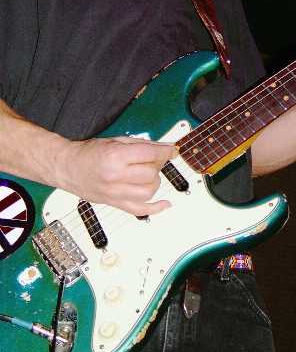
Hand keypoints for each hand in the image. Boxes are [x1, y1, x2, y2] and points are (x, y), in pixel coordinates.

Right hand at [54, 136, 176, 215]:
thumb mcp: (117, 141)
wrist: (67, 167)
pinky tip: (165, 204)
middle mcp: (115, 176)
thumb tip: (165, 148)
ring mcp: (115, 193)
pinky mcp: (114, 204)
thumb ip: (142, 145)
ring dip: (154, 181)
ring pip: (149, 192)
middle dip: (157, 165)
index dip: (166, 151)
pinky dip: (155, 208)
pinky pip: (139, 210)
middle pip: (151, 173)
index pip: (150, 154)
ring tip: (148, 174)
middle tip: (154, 160)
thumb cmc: (88, 153)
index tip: (172, 150)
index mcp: (115, 157)